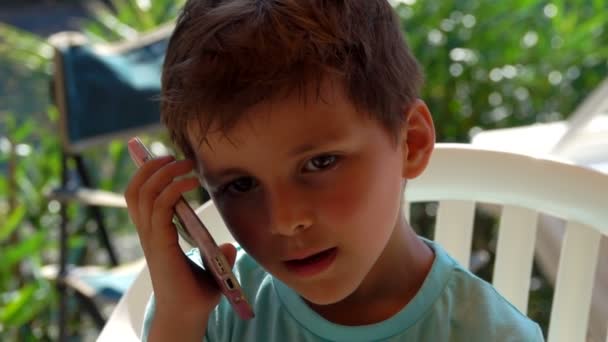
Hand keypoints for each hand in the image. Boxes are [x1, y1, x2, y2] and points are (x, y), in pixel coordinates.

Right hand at [125, 156, 236, 324]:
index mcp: (155, 234)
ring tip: (183, 162)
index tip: (168, 158)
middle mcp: (148, 233)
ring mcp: (152, 238)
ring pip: (143, 194)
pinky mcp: (161, 245)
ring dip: (162, 172)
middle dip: (151, 166)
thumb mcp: (209, 267)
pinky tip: (192, 182)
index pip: (140, 196)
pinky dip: (173, 189)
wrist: (189, 316)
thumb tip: (229, 245)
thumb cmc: (198, 293)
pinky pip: (159, 207)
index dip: (148, 174)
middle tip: (173, 155)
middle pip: (136, 189)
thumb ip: (218, 254)